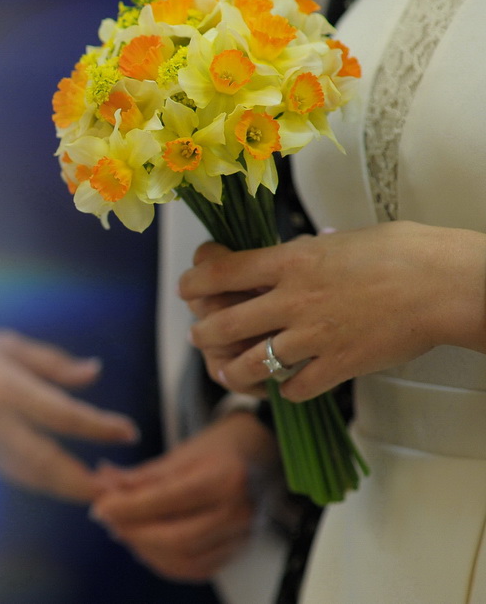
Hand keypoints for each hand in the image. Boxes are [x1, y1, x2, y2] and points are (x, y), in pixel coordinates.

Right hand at [0, 322, 139, 501]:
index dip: (96, 426)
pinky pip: (19, 474)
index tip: (128, 431)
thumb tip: (94, 374)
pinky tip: (73, 484)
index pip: (57, 412)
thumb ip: (50, 362)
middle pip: (43, 463)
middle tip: (121, 490)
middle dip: (83, 483)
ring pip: (31, 477)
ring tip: (106, 491)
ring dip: (69, 490)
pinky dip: (48, 484)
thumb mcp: (2, 341)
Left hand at [89, 412, 277, 581]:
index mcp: (224, 476)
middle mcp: (238, 510)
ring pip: (185, 558)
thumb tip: (101, 487)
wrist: (258, 457)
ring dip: (146, 550)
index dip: (129, 508)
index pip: (168, 500)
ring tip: (124, 531)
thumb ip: (142, 475)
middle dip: (134, 532)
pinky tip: (146, 547)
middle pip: (176, 537)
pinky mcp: (238, 551)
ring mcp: (242, 535)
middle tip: (108, 521)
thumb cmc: (216, 449)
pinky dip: (165, 563)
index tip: (100, 508)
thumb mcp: (180, 452)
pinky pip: (197, 569)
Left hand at [180, 221, 485, 400]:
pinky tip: (286, 386)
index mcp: (290, 261)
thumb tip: (282, 258)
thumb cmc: (401, 252)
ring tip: (227, 372)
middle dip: (202, 334)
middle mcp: (292, 300)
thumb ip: (302, 254)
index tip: (187, 288)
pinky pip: (294, 389)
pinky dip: (285, 390)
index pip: (221, 273)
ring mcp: (313, 337)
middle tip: (199, 336)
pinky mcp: (337, 367)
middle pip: (223, 324)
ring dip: (232, 371)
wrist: (444, 285)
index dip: (194, 282)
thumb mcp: (338, 241)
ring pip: (251, 364)